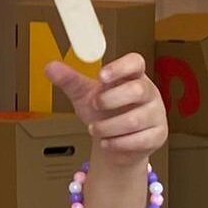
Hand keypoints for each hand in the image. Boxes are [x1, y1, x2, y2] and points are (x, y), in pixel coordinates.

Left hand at [46, 53, 166, 164]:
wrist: (113, 143)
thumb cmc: (102, 114)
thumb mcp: (84, 95)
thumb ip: (70, 81)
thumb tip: (50, 67)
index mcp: (132, 77)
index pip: (135, 63)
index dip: (120, 67)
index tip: (101, 76)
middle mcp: (148, 93)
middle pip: (138, 90)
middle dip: (110, 100)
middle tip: (95, 106)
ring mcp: (156, 114)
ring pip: (135, 119)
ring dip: (108, 127)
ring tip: (95, 129)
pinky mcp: (157, 135)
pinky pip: (139, 140)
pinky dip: (117, 143)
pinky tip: (107, 142)